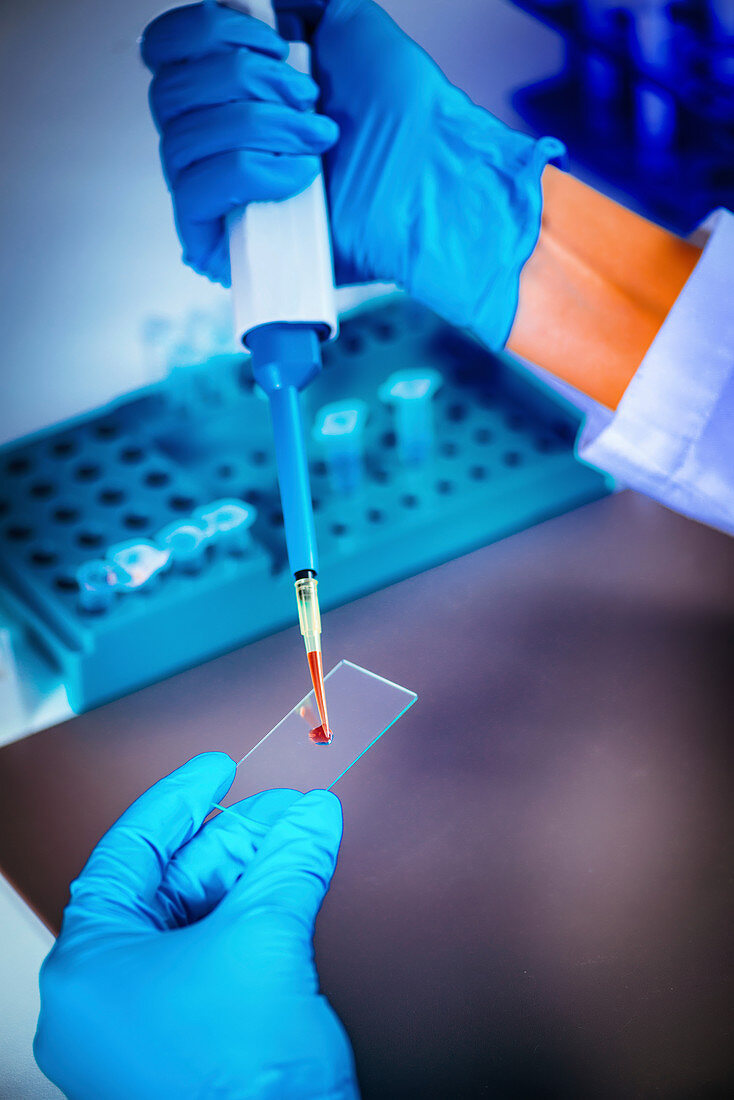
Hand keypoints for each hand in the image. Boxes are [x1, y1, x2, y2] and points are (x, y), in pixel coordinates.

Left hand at [34, 753, 357, 1099]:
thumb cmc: (236, 1085)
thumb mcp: (264, 943)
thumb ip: (287, 864)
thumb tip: (311, 817)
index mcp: (88, 969)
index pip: (127, 854)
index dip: (177, 802)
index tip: (214, 771)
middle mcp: (106, 998)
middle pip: (171, 886)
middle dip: (235, 840)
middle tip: (286, 811)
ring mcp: (147, 1027)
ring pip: (200, 922)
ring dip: (254, 877)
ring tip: (302, 841)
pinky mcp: (191, 1046)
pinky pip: (218, 960)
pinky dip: (257, 920)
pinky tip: (293, 890)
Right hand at [141, 1, 562, 348]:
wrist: (430, 178)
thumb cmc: (401, 114)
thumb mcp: (343, 20)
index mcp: (230, 92)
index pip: (165, 51)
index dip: (207, 32)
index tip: (274, 43)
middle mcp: (213, 143)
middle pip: (167, 92)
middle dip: (242, 81)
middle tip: (307, 97)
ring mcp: (216, 197)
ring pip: (182, 139)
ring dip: (259, 126)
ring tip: (317, 137)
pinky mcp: (220, 245)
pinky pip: (196, 191)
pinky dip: (253, 171)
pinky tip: (302, 176)